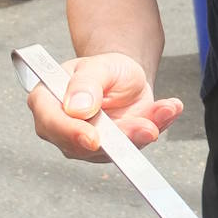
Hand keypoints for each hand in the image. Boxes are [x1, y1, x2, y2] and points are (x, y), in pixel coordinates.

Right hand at [27, 52, 183, 160]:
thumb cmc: (104, 69)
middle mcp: (61, 128)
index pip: (51, 121)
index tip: (92, 138)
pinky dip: (154, 127)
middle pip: (81, 144)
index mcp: (47, 101)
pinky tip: (170, 110)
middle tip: (146, 128)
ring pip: (111, 150)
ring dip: (141, 134)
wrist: (124, 77)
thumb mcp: (97, 66)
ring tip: (165, 111)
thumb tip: (77, 108)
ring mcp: (84, 144)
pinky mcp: (111, 151)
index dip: (70, 132)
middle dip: (118, 138)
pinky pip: (133, 146)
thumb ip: (86, 84)